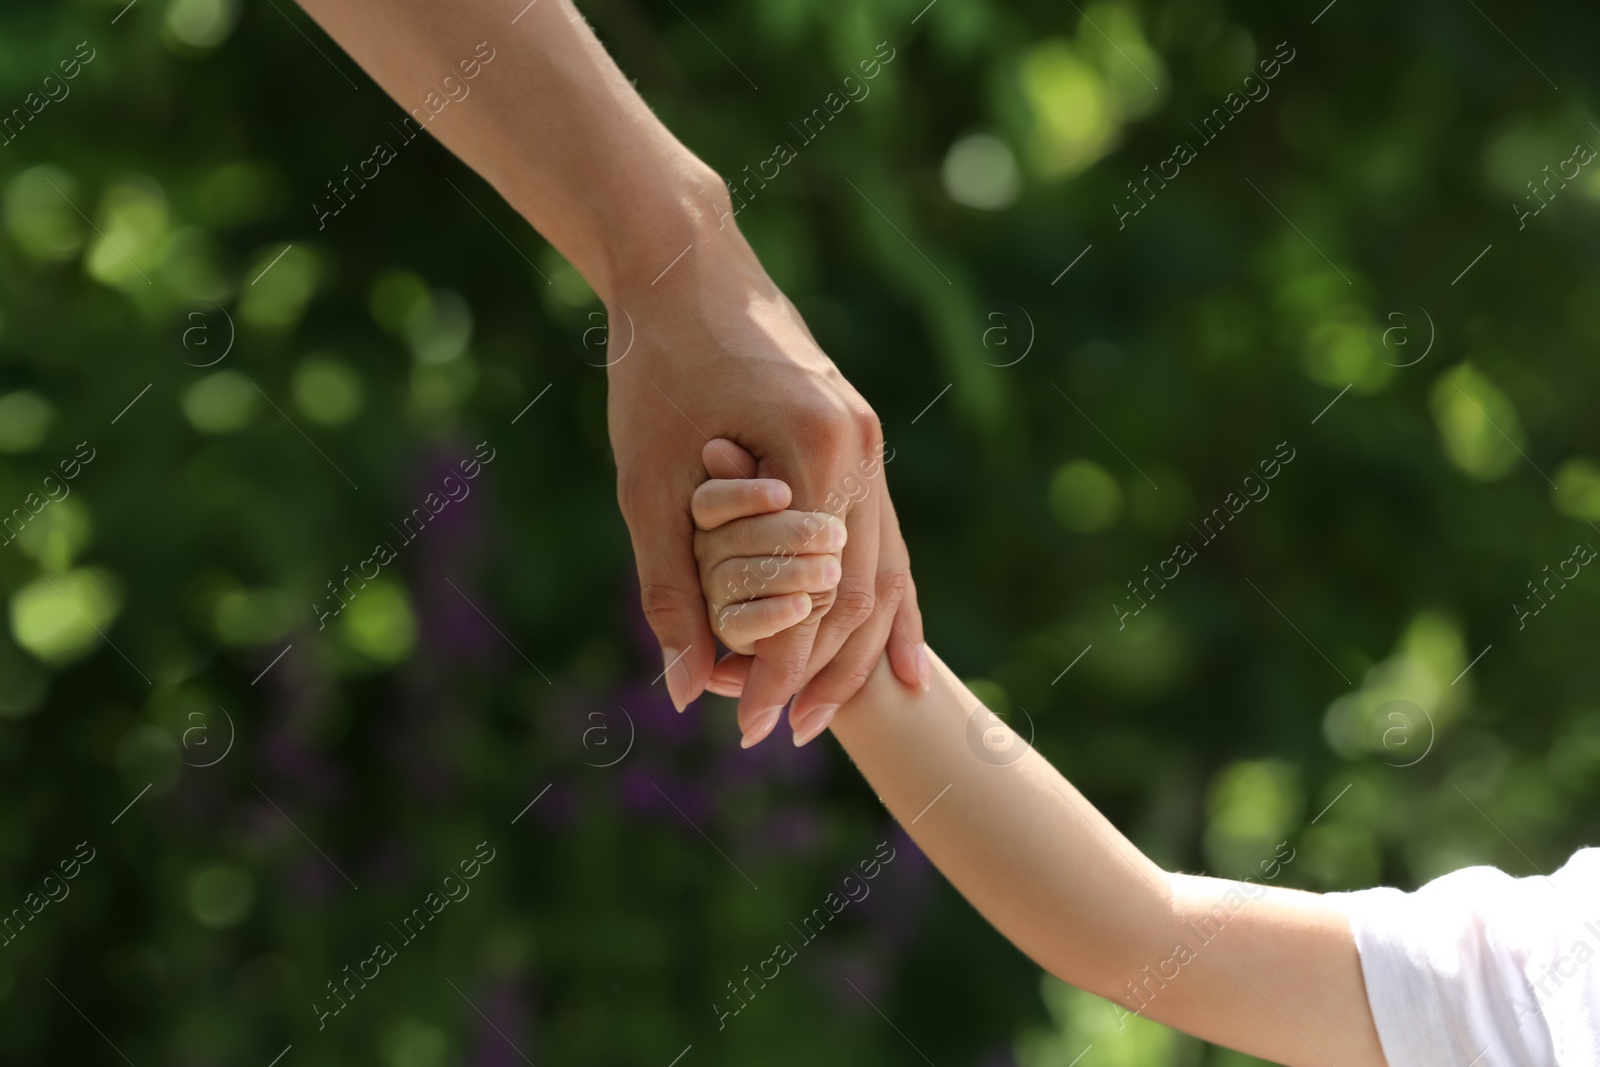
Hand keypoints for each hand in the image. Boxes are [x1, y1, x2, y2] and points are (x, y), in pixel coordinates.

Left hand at [606, 215, 926, 741]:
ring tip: (832, 715)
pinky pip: (887, 537)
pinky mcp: (861, 439)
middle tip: (783, 735)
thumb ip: (670, 587)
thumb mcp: (647, 482)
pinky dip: (888, 600)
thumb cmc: (655, 365)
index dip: (777, 672)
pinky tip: (899, 656)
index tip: (744, 726)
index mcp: (815, 455)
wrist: (686, 267)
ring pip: (883, 570)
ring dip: (857, 648)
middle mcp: (861, 450)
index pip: (810, 599)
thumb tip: (685, 686)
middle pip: (859, 594)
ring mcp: (871, 443)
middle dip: (822, 673)